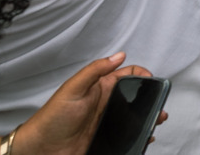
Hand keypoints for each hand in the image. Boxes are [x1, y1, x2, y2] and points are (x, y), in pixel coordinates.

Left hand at [11, 53, 166, 154]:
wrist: (41, 149)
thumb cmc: (52, 117)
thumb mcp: (72, 89)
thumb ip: (95, 71)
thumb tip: (118, 55)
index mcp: (100, 87)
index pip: (128, 74)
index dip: (142, 74)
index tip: (152, 81)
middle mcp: (106, 103)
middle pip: (135, 96)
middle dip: (151, 98)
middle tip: (159, 104)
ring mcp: (107, 121)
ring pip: (134, 116)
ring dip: (147, 117)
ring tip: (156, 122)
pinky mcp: (106, 138)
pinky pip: (127, 135)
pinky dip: (138, 136)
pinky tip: (144, 137)